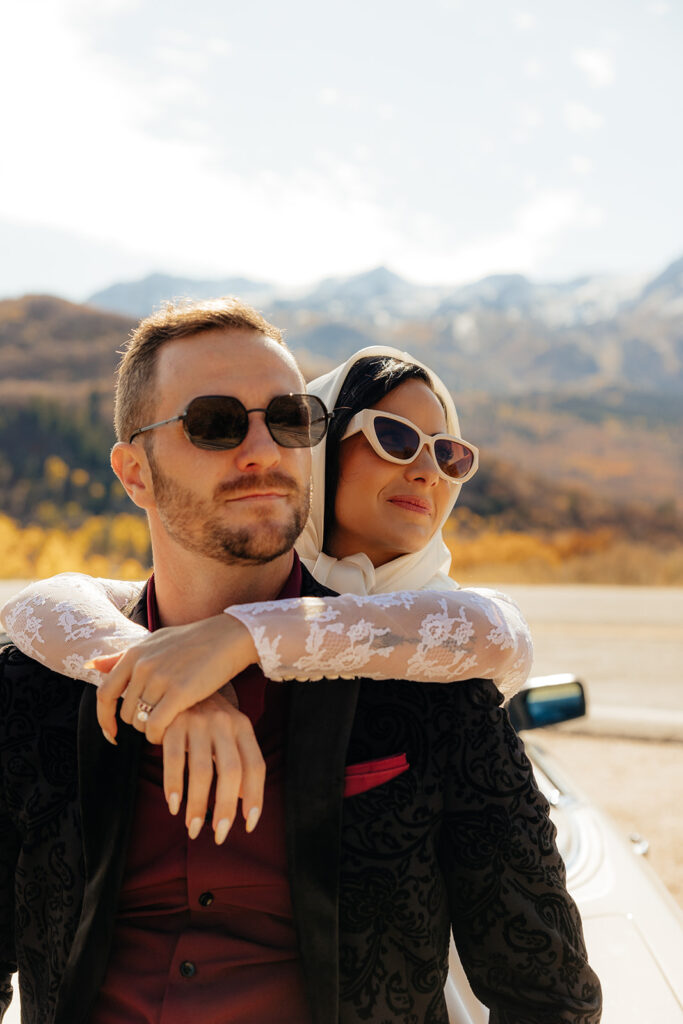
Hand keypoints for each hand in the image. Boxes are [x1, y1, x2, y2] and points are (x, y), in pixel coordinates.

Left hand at [92, 614, 256, 743]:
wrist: (228, 636)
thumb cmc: (193, 641)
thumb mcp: (154, 642)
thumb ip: (122, 657)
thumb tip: (91, 666)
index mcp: (134, 653)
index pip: (105, 693)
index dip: (104, 718)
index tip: (111, 733)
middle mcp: (143, 665)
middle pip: (126, 713)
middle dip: (138, 724)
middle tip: (157, 721)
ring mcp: (160, 678)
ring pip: (141, 722)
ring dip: (150, 730)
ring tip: (167, 723)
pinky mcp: (180, 692)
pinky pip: (156, 726)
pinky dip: (158, 736)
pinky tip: (169, 733)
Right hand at [162, 692, 265, 841]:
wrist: (180, 677)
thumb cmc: (209, 716)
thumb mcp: (229, 733)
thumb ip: (239, 763)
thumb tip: (242, 803)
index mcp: (243, 726)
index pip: (255, 766)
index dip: (255, 797)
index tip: (248, 826)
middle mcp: (224, 723)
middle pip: (230, 771)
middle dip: (225, 807)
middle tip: (219, 835)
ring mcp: (198, 722)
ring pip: (202, 770)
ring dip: (197, 804)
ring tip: (193, 828)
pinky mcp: (172, 724)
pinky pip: (173, 759)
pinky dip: (173, 785)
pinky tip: (173, 806)